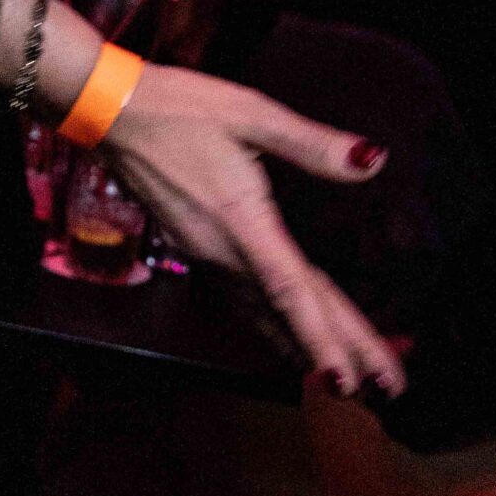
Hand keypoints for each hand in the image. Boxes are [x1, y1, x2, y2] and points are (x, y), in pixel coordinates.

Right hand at [100, 65, 406, 399]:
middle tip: (387, 389)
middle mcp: (222, 249)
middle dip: (337, 352)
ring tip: (346, 385)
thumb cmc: (177, 106)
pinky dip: (275, 327)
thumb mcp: (249, 112)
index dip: (321, 336)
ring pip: (266, 311)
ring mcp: (206, 253)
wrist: (109, 111)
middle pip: (288, 309)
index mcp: (241, 218)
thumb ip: (311, 143)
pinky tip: (289, 341)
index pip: (289, 289)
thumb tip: (371, 160)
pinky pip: (246, 299)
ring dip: (308, 348)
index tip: (349, 379)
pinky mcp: (198, 247)